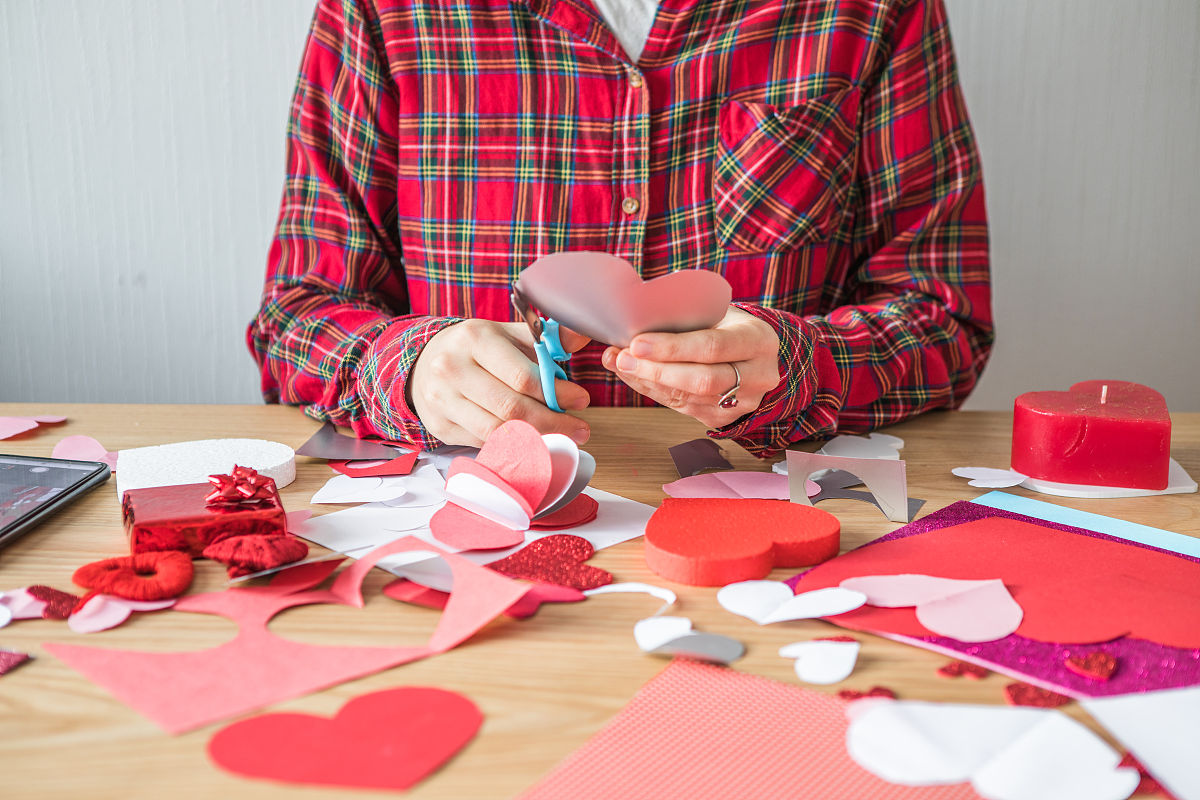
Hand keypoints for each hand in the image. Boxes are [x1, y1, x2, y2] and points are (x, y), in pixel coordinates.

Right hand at [409, 319, 591, 446]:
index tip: (581, 400)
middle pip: (512, 408)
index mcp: (475, 339)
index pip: (522, 376)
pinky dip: (512, 444)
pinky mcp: (440, 426)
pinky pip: (484, 442)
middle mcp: (452, 369)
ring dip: (537, 438)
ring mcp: (442, 400)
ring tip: (562, 436)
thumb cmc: (478, 349)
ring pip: (498, 431)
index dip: (556, 393)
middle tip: (579, 428)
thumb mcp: (509, 334)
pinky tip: (532, 441)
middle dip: (553, 422)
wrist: (426, 363)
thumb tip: (581, 336)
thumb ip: (547, 338)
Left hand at [601, 306, 779, 427]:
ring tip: (620, 364)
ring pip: (690, 398)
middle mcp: (758, 375)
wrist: (753, 354)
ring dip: (648, 382)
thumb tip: (634, 320)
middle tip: (623, 358)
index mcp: (758, 340)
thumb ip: (686, 317)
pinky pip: (682, 407)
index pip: (713, 346)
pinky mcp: (724, 417)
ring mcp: (744, 402)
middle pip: (703, 380)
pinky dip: (653, 391)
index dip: (673, 348)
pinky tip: (634, 376)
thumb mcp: (717, 312)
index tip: (637, 343)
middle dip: (657, 370)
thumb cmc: (727, 325)